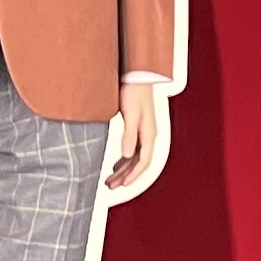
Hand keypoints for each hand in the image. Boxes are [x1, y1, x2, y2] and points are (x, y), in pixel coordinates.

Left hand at [107, 78, 167, 192]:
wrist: (137, 75)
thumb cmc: (134, 91)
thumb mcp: (131, 114)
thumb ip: (129, 135)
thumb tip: (126, 156)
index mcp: (149, 134)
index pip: (144, 161)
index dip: (134, 175)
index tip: (123, 185)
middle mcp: (148, 135)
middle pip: (138, 163)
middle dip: (126, 176)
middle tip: (111, 186)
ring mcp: (143, 132)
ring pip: (134, 158)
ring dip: (124, 170)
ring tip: (111, 179)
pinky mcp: (137, 127)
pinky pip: (132, 150)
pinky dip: (124, 160)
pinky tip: (116, 165)